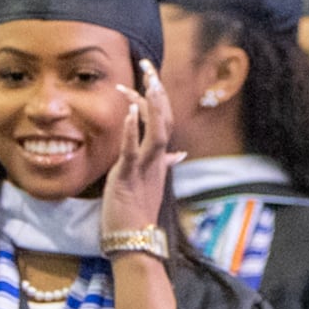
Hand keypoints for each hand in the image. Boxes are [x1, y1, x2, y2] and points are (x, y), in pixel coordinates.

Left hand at [101, 60, 180, 234]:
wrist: (134, 244)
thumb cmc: (136, 216)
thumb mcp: (150, 185)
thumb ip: (164, 165)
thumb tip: (179, 154)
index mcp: (159, 159)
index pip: (161, 121)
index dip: (156, 99)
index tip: (145, 78)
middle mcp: (156, 161)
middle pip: (163, 119)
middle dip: (156, 90)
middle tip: (148, 65)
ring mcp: (145, 169)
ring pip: (156, 131)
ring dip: (152, 105)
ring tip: (148, 80)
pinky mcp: (129, 178)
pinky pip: (133, 151)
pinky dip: (132, 130)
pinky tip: (130, 112)